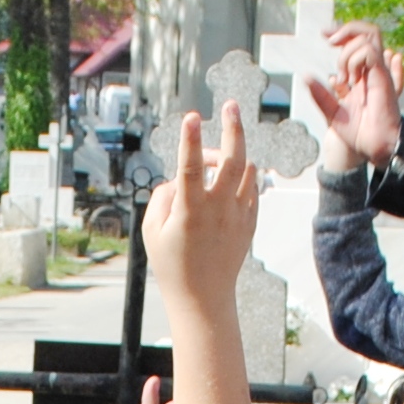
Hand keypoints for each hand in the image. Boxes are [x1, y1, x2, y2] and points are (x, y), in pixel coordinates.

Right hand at [146, 105, 261, 301]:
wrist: (204, 298)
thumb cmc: (171, 263)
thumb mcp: (151, 231)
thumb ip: (163, 197)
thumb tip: (180, 176)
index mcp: (190, 212)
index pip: (191, 169)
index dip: (190, 141)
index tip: (191, 117)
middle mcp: (218, 211)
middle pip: (233, 161)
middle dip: (232, 128)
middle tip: (230, 105)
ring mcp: (238, 216)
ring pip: (248, 171)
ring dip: (236, 155)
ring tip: (220, 156)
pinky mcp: (250, 223)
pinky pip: (252, 189)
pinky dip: (244, 177)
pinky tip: (232, 178)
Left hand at [306, 22, 403, 170]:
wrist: (371, 146)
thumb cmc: (357, 133)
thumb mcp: (331, 111)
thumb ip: (320, 94)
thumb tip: (305, 76)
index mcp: (363, 74)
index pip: (358, 40)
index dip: (342, 32)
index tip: (324, 35)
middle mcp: (373, 69)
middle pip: (367, 31)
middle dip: (345, 30)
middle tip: (329, 41)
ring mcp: (379, 71)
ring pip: (368, 37)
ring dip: (347, 52)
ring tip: (343, 77)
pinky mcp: (383, 76)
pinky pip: (369, 52)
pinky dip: (354, 59)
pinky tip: (351, 80)